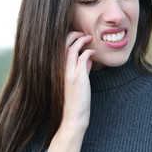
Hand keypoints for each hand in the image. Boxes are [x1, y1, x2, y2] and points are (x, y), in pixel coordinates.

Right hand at [48, 31, 94, 151]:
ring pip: (72, 49)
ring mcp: (69, 73)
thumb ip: (82, 68)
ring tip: (89, 38)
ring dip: (81, 41)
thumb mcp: (79, 81)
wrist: (73, 117)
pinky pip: (82, 59)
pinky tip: (93, 52)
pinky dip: (88, 52)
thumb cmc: (76, 100)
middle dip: (73, 35)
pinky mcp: (78, 78)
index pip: (60, 49)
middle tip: (82, 33)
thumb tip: (88, 58)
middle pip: (63, 45)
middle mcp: (61, 70)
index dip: (68, 39)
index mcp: (59, 70)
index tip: (78, 36)